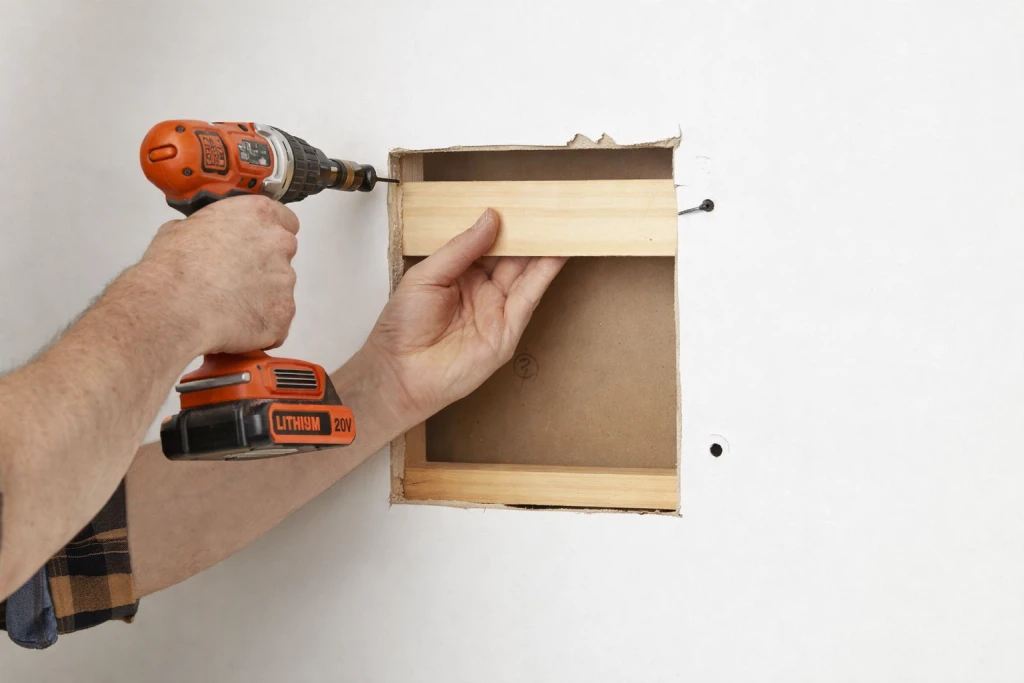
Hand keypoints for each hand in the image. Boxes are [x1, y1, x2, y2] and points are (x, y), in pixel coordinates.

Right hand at [138, 195, 299, 354]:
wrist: (176, 310)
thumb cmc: (174, 269)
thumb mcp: (180, 230)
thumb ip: (209, 229)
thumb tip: (204, 236)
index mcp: (257, 215)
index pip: (285, 219)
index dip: (267, 233)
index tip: (256, 243)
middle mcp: (279, 244)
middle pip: (283, 254)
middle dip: (264, 265)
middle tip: (235, 277)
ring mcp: (285, 281)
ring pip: (280, 289)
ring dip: (261, 295)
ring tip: (227, 304)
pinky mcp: (284, 314)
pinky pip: (276, 320)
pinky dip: (260, 324)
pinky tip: (233, 324)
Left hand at [363, 209, 566, 424]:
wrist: (400, 373)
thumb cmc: (402, 328)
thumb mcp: (427, 275)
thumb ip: (460, 247)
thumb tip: (489, 218)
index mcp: (458, 273)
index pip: (488, 242)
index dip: (504, 223)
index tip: (521, 201)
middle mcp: (481, 290)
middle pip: (512, 255)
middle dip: (530, 232)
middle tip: (550, 206)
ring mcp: (497, 309)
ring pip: (526, 272)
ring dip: (545, 248)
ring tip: (563, 222)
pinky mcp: (508, 330)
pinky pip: (530, 296)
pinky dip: (546, 273)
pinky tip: (559, 252)